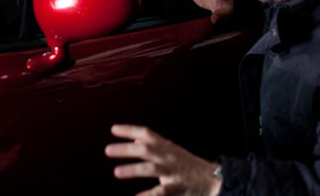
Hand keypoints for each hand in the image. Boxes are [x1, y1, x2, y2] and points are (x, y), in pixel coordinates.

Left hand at [105, 124, 221, 195]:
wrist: (211, 179)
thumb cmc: (186, 164)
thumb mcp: (171, 150)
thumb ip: (153, 143)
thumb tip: (135, 137)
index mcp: (166, 146)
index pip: (147, 133)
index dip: (130, 130)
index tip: (113, 129)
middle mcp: (168, 156)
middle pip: (146, 149)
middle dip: (126, 149)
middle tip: (107, 150)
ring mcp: (172, 172)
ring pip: (151, 168)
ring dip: (133, 170)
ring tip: (117, 172)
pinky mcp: (176, 188)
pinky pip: (160, 192)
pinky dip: (147, 195)